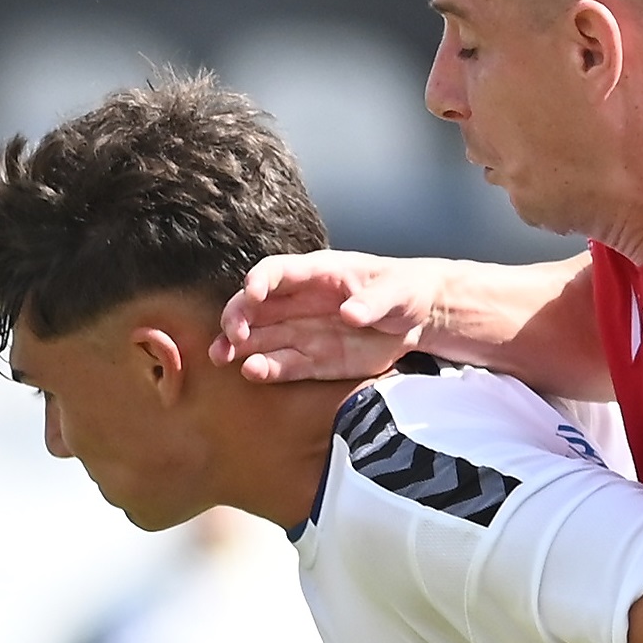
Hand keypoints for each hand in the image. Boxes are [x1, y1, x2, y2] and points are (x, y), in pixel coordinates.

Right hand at [215, 250, 429, 382]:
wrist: (419, 321)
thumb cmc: (404, 292)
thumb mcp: (397, 291)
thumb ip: (373, 302)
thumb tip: (350, 314)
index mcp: (317, 274)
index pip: (278, 271)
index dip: (261, 280)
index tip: (252, 292)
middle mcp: (300, 302)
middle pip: (255, 305)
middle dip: (237, 316)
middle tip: (232, 334)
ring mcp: (302, 332)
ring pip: (259, 337)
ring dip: (237, 345)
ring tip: (223, 357)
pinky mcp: (311, 360)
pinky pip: (281, 364)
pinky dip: (264, 368)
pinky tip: (251, 372)